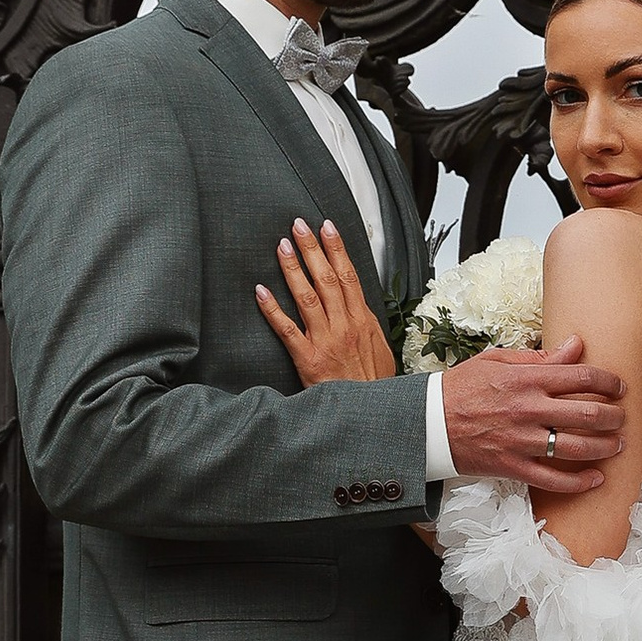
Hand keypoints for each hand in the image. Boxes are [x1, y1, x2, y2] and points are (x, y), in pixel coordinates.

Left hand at [255, 218, 396, 385]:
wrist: (369, 415)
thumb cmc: (372, 386)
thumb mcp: (380, 351)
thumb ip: (366, 327)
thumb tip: (359, 307)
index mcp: (362, 321)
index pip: (348, 276)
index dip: (337, 249)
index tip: (327, 228)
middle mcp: (345, 326)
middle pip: (328, 279)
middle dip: (313, 249)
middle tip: (298, 225)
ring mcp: (326, 341)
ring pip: (308, 297)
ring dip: (294, 269)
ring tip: (282, 246)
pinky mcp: (308, 359)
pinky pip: (287, 329)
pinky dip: (273, 309)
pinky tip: (261, 291)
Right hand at [440, 338, 624, 497]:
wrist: (429, 423)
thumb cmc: (463, 387)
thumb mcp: (497, 361)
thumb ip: (540, 356)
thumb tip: (575, 344)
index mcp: (526, 379)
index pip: (581, 376)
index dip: (609, 381)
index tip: (620, 387)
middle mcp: (529, 410)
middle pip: (588, 413)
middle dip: (614, 416)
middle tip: (622, 417)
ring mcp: (522, 441)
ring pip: (577, 448)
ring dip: (605, 447)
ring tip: (617, 444)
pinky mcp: (514, 467)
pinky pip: (554, 479)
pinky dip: (580, 482)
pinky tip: (597, 478)